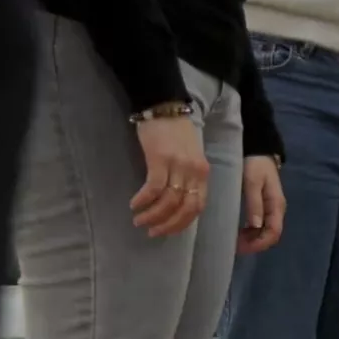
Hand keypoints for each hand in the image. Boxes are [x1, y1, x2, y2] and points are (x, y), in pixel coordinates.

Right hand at [130, 114, 210, 236]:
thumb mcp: (188, 157)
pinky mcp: (160, 159)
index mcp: (203, 173)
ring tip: (139, 220)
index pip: (198, 206)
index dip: (182, 223)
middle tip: (152, 232)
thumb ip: (187, 177)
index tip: (167, 231)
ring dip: (153, 215)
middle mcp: (195, 172)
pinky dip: (144, 200)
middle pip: (186, 208)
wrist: (163, 106)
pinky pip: (154, 187)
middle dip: (168, 225)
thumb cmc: (174, 132)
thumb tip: (175, 202)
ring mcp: (178, 166)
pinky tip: (134, 204)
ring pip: (169, 201)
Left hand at [237, 156, 285, 254]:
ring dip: (252, 239)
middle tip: (234, 246)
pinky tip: (238, 231)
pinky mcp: (264, 205)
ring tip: (234, 240)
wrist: (258, 149)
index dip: (259, 243)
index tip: (241, 247)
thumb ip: (254, 204)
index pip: (273, 232)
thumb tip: (255, 227)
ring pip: (265, 231)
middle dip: (255, 244)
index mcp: (276, 205)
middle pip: (270, 234)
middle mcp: (276, 210)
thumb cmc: (254, 164)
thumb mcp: (253, 182)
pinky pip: (260, 224)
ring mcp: (270, 208)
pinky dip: (250, 231)